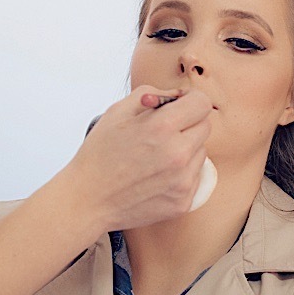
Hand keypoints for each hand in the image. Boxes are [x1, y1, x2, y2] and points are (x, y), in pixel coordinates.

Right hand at [66, 86, 212, 231]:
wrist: (88, 200)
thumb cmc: (99, 153)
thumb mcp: (118, 111)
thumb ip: (152, 94)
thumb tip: (179, 96)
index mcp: (162, 127)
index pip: (202, 104)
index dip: (190, 100)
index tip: (178, 105)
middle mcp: (178, 155)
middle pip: (205, 126)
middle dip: (188, 123)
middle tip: (163, 131)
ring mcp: (183, 181)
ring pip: (201, 151)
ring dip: (186, 148)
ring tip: (156, 156)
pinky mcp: (183, 201)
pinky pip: (195, 176)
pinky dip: (181, 172)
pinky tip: (157, 174)